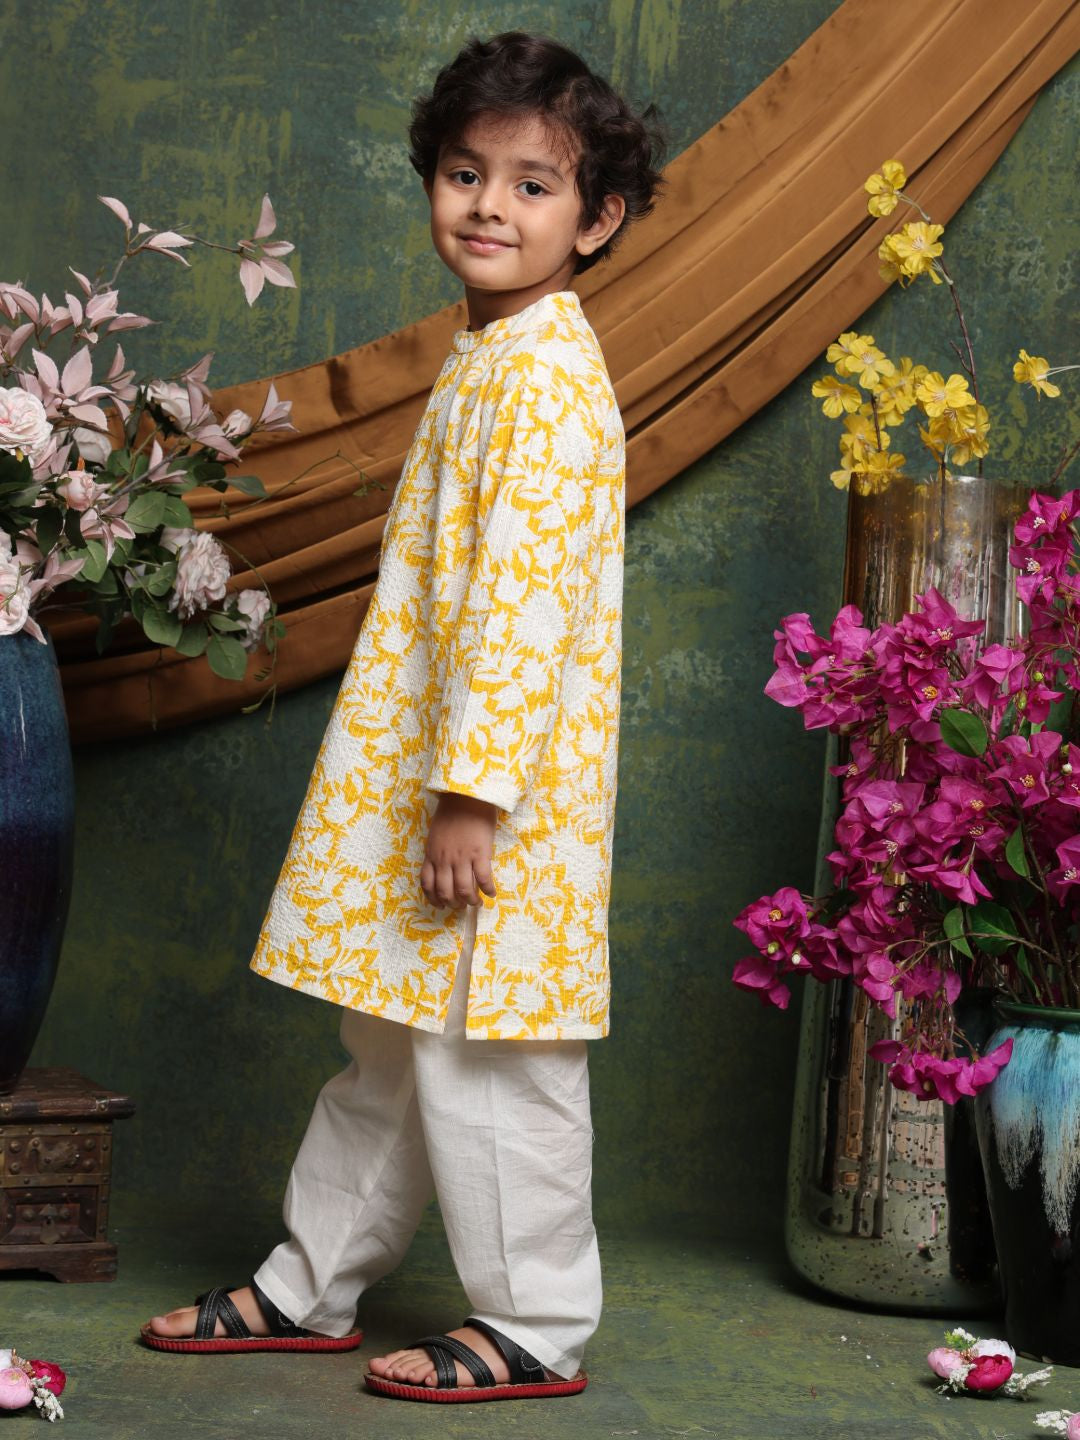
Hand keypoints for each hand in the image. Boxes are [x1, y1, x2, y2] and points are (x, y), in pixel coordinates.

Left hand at [421, 792, 497, 907]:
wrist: (467, 795)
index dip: (434, 899)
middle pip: (446, 892)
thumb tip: (442, 866)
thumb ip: (437, 851)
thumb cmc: (452, 810)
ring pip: (464, 890)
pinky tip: (491, 893)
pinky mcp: (480, 853)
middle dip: (454, 904)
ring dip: (471, 901)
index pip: (428, 884)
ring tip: (476, 903)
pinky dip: (488, 889)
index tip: (441, 905)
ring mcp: (462, 857)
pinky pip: (484, 878)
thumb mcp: (436, 833)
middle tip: (461, 906)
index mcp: (432, 854)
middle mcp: (445, 859)